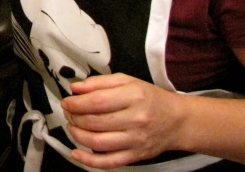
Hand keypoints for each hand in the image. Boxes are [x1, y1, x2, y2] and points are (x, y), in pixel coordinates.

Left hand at [60, 73, 184, 168]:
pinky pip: (108, 162)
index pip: (97, 101)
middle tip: (69, 113)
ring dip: (77, 135)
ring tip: (72, 127)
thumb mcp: (127, 81)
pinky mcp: (135, 156)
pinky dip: (88, 161)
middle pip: (95, 122)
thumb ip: (99, 82)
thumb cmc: (148, 97)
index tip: (66, 102)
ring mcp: (135, 140)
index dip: (76, 103)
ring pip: (97, 142)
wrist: (177, 121)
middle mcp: (135, 119)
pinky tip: (75, 153)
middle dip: (74, 118)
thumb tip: (75, 88)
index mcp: (132, 96)